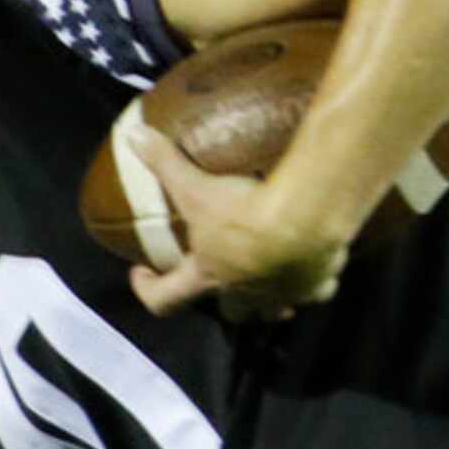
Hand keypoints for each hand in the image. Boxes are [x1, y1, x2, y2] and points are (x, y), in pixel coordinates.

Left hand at [123, 125, 346, 323]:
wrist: (303, 224)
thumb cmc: (241, 212)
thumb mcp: (196, 186)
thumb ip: (165, 162)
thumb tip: (132, 134)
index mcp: (207, 275)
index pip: (164, 299)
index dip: (148, 289)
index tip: (143, 273)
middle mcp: (244, 294)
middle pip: (233, 314)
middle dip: (227, 303)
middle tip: (225, 280)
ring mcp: (282, 295)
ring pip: (276, 311)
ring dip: (272, 302)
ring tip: (274, 278)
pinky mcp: (316, 287)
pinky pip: (316, 291)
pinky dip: (313, 280)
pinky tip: (316, 263)